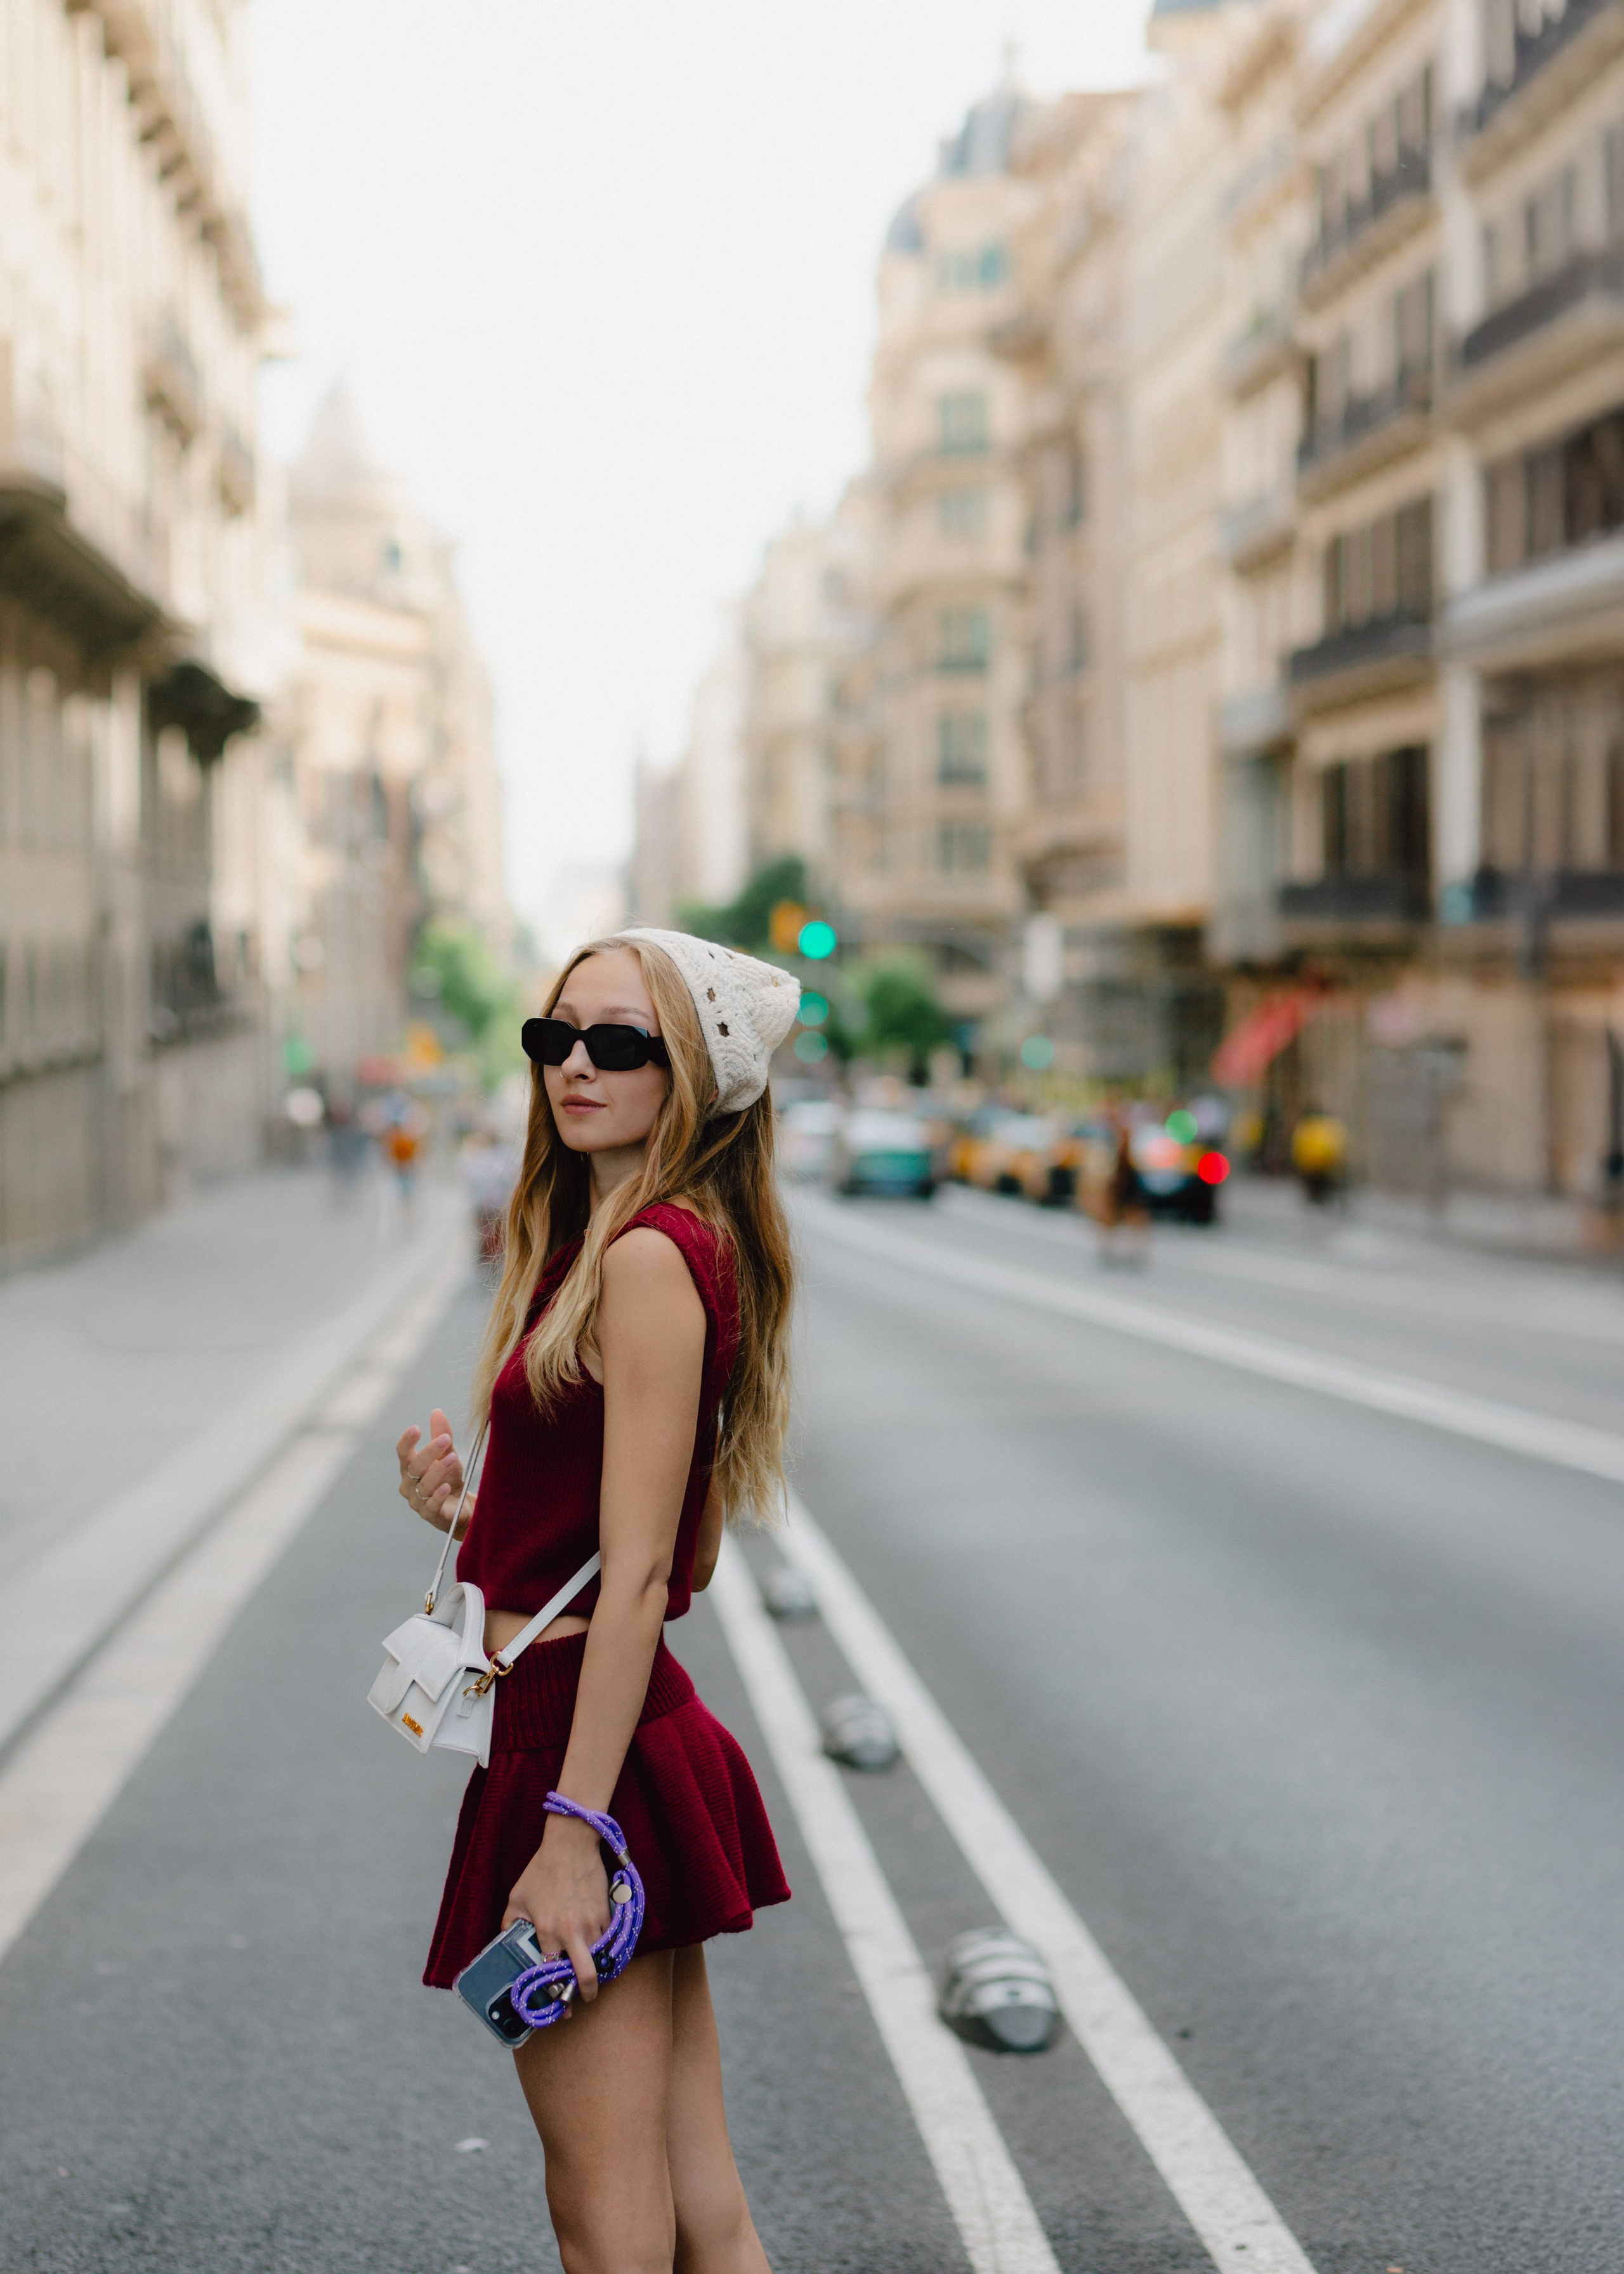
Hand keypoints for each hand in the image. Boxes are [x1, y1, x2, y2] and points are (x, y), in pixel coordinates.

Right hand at [396, 1408, 468, 1534]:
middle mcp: (409, 1484)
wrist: (462, 1507)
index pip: (402, 1453)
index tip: (417, 1428)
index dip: (407, 1441)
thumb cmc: (450, 1479)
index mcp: (409, 1468)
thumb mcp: (448, 1454)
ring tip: (453, 1458)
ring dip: (438, 1471)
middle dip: (429, 1452)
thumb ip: (441, 1435)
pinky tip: (447, 1487)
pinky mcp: (430, 1515)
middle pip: (414, 1466)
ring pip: (423, 1485)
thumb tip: (436, 1412)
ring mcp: (417, 1501)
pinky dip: (438, 1495)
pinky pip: (431, 1505)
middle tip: (445, 1439)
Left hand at [502, 1814, 608, 2004]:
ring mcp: (593, 1922)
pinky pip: (610, 1940)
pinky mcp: (607, 1913)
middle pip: (585, 1976)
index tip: (556, 2001)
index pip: (552, 1972)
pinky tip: (601, 1949)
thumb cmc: (542, 1870)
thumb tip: (506, 1939)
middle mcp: (572, 1931)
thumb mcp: (518, 1897)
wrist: (571, 1845)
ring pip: (600, 1959)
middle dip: (586, 1993)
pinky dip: (607, 1948)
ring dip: (597, 1969)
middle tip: (584, 1998)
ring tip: (592, 1973)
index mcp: (547, 1930)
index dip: (554, 1990)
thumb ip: (510, 1922)